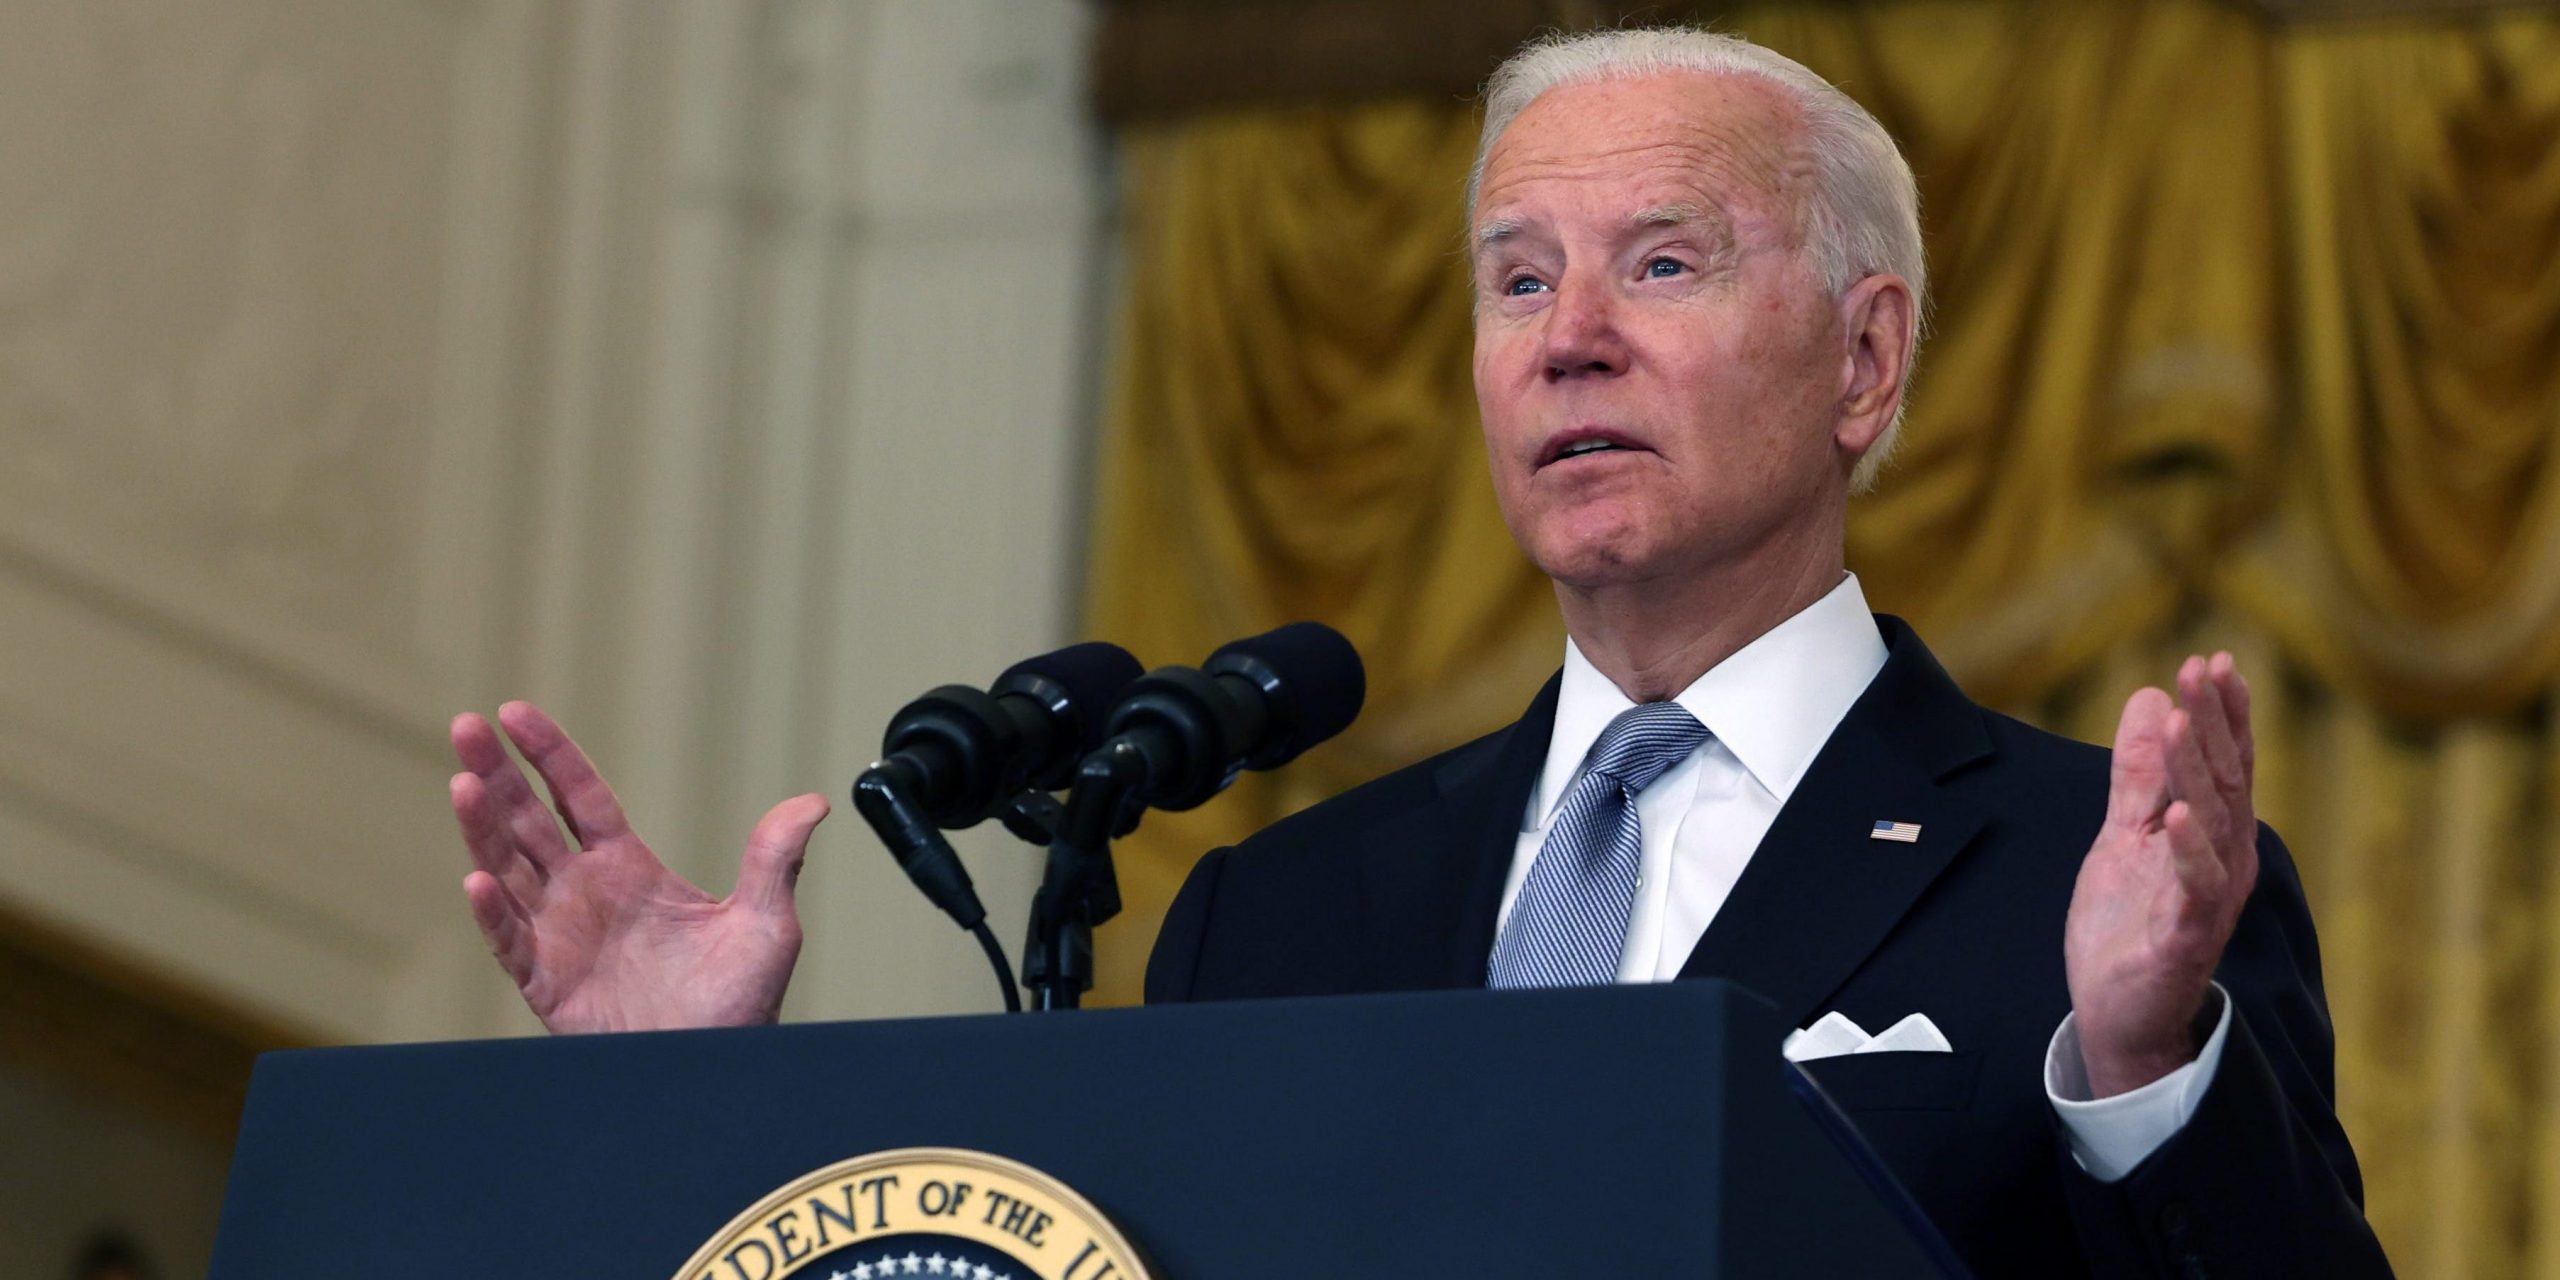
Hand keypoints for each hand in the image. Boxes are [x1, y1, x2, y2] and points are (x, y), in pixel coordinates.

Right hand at [447, 701, 828, 1033]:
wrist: (717, 1070)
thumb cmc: (739, 1003)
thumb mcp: (766, 924)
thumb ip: (775, 860)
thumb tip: (813, 803)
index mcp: (628, 869)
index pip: (577, 797)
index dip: (548, 755)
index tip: (514, 713)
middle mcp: (584, 896)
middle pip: (527, 822)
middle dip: (495, 774)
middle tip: (465, 725)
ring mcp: (559, 938)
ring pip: (507, 871)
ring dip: (483, 829)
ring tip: (462, 783)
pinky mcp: (548, 986)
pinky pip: (512, 944)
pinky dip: (492, 914)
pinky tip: (478, 879)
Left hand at [2064, 653, 2257, 1096]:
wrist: (2117, 1012)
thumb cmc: (2129, 924)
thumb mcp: (2124, 833)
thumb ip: (2137, 774)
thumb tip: (2146, 697)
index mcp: (2215, 834)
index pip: (2226, 762)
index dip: (2223, 713)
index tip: (2212, 660)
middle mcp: (2226, 860)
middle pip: (2227, 780)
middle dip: (2215, 722)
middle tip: (2203, 667)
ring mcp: (2211, 899)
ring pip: (2213, 824)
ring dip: (2197, 771)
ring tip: (2183, 719)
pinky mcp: (2188, 937)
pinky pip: (2196, 888)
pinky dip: (2190, 850)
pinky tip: (2179, 814)